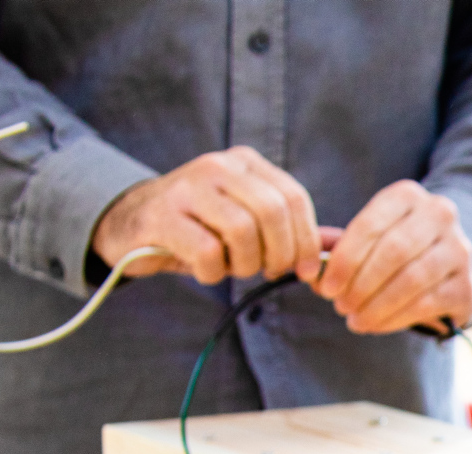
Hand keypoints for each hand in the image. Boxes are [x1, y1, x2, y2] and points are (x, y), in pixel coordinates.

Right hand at [91, 146, 320, 285]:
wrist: (131, 223)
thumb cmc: (201, 227)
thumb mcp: (249, 221)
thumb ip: (292, 231)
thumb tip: (340, 246)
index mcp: (246, 163)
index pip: (293, 198)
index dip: (307, 241)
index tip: (305, 270)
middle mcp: (218, 166)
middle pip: (272, 213)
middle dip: (280, 254)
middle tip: (268, 271)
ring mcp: (188, 187)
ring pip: (242, 231)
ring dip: (245, 264)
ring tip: (233, 268)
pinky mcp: (162, 215)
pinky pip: (207, 252)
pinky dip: (213, 273)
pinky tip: (206, 271)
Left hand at [313, 180, 471, 333]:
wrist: (448, 261)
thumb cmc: (397, 247)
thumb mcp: (370, 236)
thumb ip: (338, 248)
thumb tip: (307, 271)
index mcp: (407, 195)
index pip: (371, 226)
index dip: (344, 260)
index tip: (325, 288)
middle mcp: (440, 215)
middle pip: (393, 252)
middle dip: (361, 284)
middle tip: (340, 306)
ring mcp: (459, 249)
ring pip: (412, 279)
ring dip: (377, 305)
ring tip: (355, 320)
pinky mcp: (468, 285)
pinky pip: (427, 303)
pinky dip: (395, 318)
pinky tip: (376, 325)